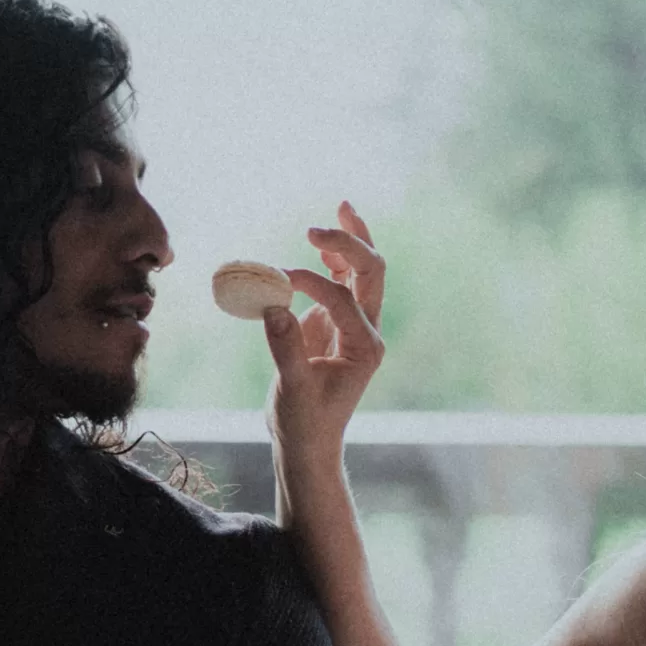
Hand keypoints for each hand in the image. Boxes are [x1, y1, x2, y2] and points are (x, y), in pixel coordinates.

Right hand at [263, 202, 386, 471]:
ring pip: (363, 271)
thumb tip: (273, 304)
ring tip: (341, 207)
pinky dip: (332, 257)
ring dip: (352, 240)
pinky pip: (340, 280)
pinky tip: (319, 239)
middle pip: (371, 273)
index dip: (313, 284)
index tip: (279, 279)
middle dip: (349, 245)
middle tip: (317, 227)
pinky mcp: (335, 321)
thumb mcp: (293, 389)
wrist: (308, 439)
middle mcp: (366, 331)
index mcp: (364, 347)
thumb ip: (285, 347)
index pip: (343, 300)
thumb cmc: (304, 422)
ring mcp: (354, 323)